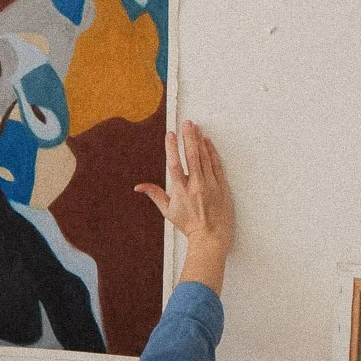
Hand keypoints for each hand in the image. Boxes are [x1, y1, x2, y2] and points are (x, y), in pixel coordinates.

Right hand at [135, 121, 234, 293]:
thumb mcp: (168, 211)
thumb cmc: (189, 225)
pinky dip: (212, 152)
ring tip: (195, 127)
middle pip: (192, 156)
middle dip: (189, 137)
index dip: (172, 147)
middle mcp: (196, 185)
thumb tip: (138, 187)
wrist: (211, 237)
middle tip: (187, 123)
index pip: (175, 164)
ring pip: (205, 157)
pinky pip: (216, 165)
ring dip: (199, 141)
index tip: (170, 134)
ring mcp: (210, 185)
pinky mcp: (222, 186)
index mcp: (181, 191)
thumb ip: (155, 194)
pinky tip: (208, 142)